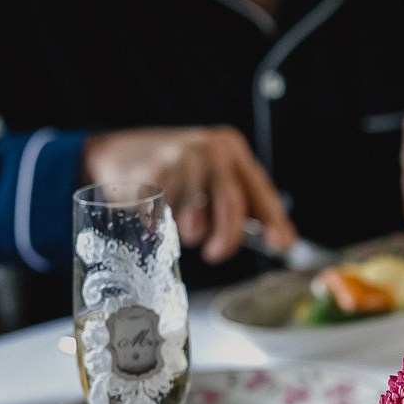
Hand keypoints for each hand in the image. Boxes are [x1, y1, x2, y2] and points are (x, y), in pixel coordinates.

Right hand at [82, 126, 295, 262]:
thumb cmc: (179, 174)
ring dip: (194, 231)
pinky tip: (159, 223)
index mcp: (233, 150)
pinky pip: (166, 211)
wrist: (120, 153)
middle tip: (218, 254)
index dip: (273, 219)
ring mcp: (179, 157)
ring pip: (197, 209)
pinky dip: (165, 224)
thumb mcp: (217, 179)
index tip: (282, 243)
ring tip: (189, 233)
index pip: (259, 189)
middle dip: (228, 236)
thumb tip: (283, 240)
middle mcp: (210, 149)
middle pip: (230, 200)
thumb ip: (247, 205)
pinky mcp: (150, 170)